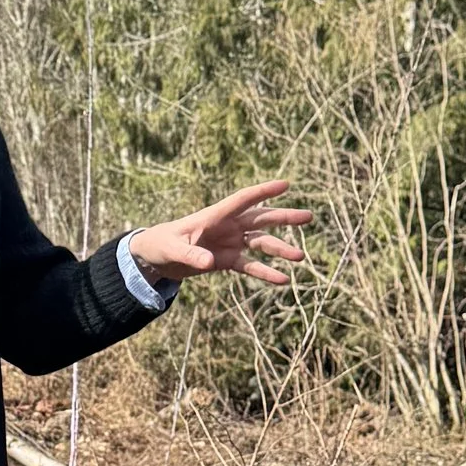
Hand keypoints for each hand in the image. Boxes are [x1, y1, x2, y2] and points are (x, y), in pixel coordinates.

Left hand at [125, 179, 310, 289]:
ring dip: (280, 248)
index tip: (286, 184)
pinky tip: (283, 280)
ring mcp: (231, 242)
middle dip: (284, 217)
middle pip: (261, 219)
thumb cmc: (162, 244)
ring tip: (300, 256)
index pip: (242, 200)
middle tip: (309, 216)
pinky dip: (266, 272)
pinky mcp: (228, 260)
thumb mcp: (173, 250)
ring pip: (261, 242)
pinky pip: (251, 265)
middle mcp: (228, 226)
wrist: (157, 257)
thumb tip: (209, 262)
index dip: (263, 192)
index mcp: (215, 216)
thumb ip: (190, 255)